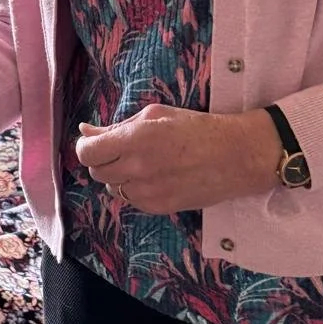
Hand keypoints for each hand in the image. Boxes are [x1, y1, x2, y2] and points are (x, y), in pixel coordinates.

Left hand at [74, 105, 282, 214]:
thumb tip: (86, 131)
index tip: (94, 140)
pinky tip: (154, 175)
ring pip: (111, 188)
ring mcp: (148, 192)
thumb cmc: (196, 128)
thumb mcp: (155, 115)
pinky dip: (134, 189)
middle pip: (96, 171)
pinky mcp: (158, 208)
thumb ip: (116, 126)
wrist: (237, 156)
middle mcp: (138, 169)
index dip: (86, 146)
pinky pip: (130, 200)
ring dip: (118, 175)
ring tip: (142, 162)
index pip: (87, 152)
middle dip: (102, 158)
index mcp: (136, 140)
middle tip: (121, 148)